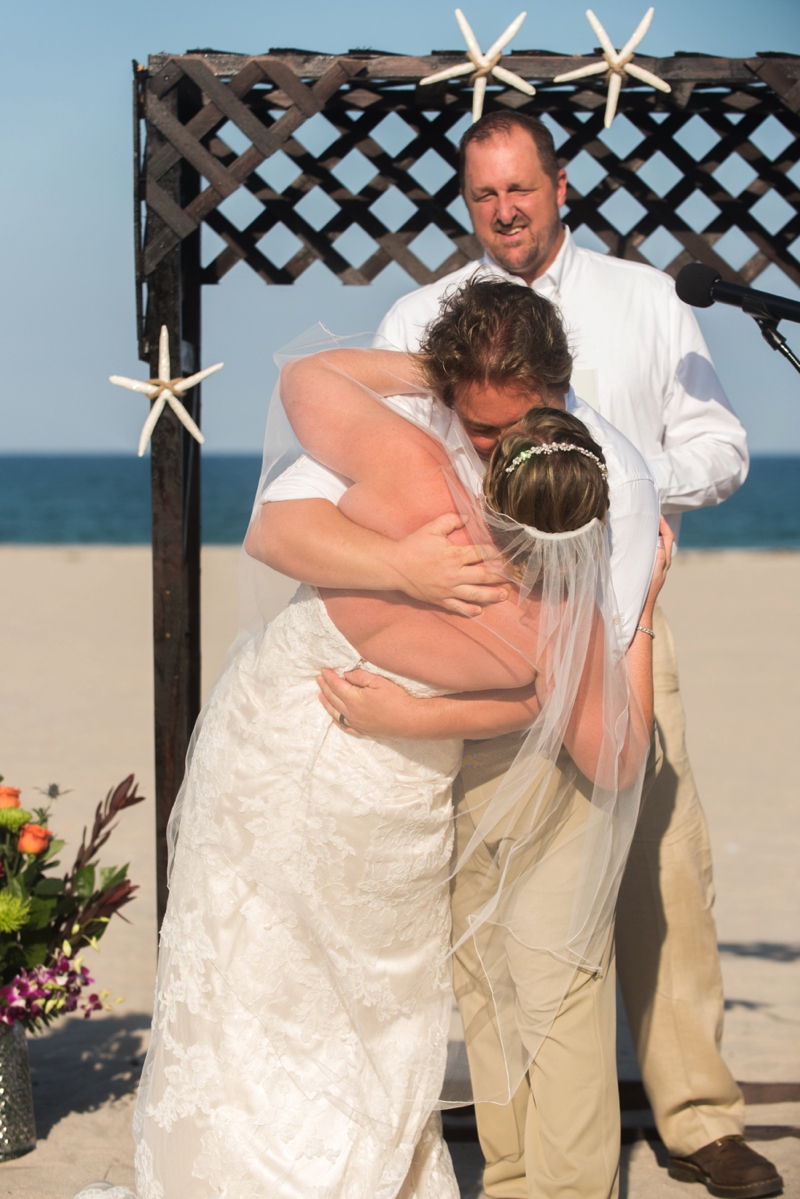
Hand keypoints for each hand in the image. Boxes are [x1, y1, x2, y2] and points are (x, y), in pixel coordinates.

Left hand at [317, 668, 424, 737]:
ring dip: (326, 703)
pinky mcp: (363, 731)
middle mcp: (351, 713)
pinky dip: (336, 720)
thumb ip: (360, 677)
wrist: (410, 720)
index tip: (323, 670)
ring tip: (320, 695)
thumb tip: (346, 675)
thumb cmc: (397, 699)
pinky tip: (334, 716)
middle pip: (333, 698)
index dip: (329, 677)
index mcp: (354, 700)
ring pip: (335, 713)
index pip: (336, 685)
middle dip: (325, 687)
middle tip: (319, 679)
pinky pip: (344, 726)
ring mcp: (356, 724)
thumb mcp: (379, 682)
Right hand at [383, 514, 508, 617]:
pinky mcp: (440, 600)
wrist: (395, 566)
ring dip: (491, 595)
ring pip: (475, 594)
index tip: (504, 554)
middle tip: (513, 577)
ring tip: (504, 595)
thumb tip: (469, 518)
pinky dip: (470, 610)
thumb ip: (452, 520)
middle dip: (500, 576)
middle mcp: (454, 574)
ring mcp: (448, 589)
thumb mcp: (432, 528)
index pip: (481, 554)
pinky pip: (458, 607)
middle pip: (483, 576)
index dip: (494, 553)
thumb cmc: (413, 545)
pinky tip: (480, 610)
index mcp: (454, 555)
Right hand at [644, 516, 673, 612]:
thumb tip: (660, 541)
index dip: (664, 524)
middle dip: (660, 526)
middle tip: (651, 515)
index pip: (668, 537)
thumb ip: (658, 558)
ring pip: (658, 545)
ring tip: (645, 524)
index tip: (657, 513)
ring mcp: (656, 566)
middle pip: (665, 539)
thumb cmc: (646, 592)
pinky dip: (647, 543)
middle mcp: (662, 562)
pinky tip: (638, 542)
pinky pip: (651, 551)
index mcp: (665, 561)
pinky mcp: (649, 569)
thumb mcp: (654, 574)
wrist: (641, 608)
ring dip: (653, 533)